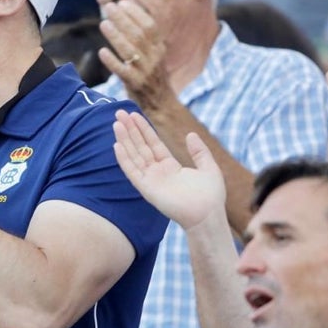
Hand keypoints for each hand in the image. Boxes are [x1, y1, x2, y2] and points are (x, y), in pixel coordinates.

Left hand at [98, 0, 174, 108]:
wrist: (161, 104)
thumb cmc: (152, 76)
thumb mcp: (154, 55)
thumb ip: (144, 38)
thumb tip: (127, 14)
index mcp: (159, 48)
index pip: (150, 25)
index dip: (136, 13)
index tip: (122, 2)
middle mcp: (154, 57)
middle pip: (138, 34)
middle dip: (123, 19)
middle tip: (108, 7)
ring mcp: (145, 71)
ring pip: (130, 50)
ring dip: (116, 35)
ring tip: (104, 24)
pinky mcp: (136, 84)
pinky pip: (123, 71)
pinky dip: (112, 61)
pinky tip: (102, 52)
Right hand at [113, 110, 225, 229]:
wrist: (208, 215)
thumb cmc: (211, 197)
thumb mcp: (208, 167)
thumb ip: (199, 151)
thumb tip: (190, 134)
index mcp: (171, 167)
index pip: (153, 144)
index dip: (144, 129)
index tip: (134, 114)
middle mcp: (158, 173)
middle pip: (140, 147)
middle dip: (130, 130)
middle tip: (119, 112)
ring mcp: (151, 181)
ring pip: (134, 156)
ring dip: (125, 139)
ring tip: (116, 123)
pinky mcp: (147, 189)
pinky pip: (132, 172)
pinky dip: (124, 159)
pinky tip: (117, 145)